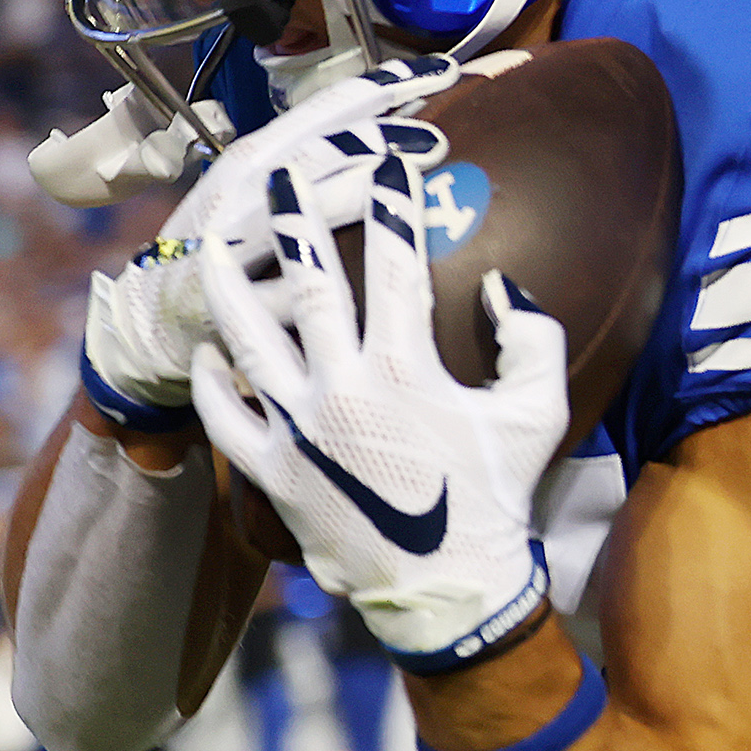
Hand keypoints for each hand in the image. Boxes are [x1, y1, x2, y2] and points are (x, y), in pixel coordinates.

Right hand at [77, 56, 484, 428]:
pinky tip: (361, 275)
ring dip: (354, 189)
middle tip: (440, 135)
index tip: (447, 69)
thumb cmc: (224, 248)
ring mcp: (235, 239)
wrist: (152, 311)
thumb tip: (401, 145)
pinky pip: (283, 287)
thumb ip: (323, 167)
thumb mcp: (266, 194)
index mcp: (261, 155)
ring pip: (299, 205)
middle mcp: (248, 186)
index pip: (331, 108)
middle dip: (379, 133)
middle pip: (320, 147)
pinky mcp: (231, 296)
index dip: (387, 84)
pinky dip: (321, 277)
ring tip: (403, 186)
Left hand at [190, 154, 569, 667]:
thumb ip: (531, 337)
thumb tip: (502, 284)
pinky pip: (230, 417)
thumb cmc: (498, 495)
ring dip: (231, 285)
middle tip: (283, 175)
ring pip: (250, 340)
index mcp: (406, 368)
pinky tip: (211, 349)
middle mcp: (343, 389)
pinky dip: (216, 380)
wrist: (450, 588)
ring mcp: (300, 431)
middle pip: (309, 283)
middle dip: (296, 218)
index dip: (391, 205)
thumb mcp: (539, 411)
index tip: (386, 162)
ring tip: (217, 242)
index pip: (394, 264)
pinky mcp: (274, 473)